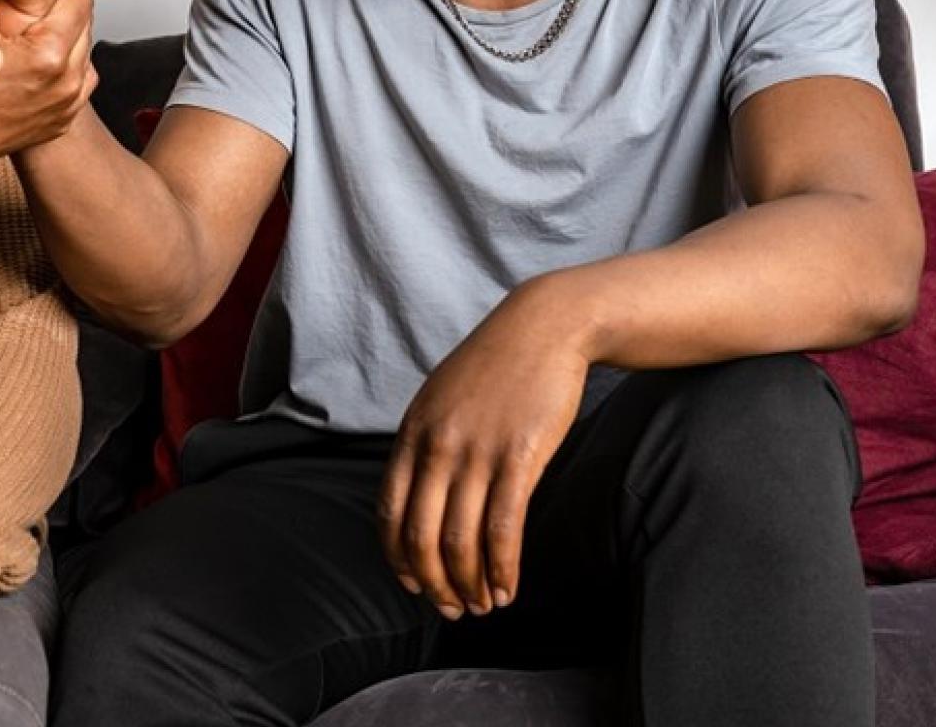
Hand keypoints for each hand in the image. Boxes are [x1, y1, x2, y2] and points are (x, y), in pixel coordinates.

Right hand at [0, 0, 97, 189]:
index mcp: (50, 54)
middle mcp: (68, 83)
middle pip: (82, 26)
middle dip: (58, 14)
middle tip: (29, 12)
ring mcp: (67, 106)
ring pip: (81, 53)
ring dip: (59, 40)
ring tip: (29, 36)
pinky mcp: (62, 122)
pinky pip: (74, 82)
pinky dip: (57, 69)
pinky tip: (29, 64)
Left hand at [380, 280, 591, 620]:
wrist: (546, 326)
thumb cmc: (496, 366)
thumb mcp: (442, 398)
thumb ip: (426, 443)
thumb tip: (419, 493)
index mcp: (412, 434)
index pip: (389, 512)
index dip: (397, 557)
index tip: (413, 584)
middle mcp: (436, 447)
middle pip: (421, 536)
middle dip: (434, 584)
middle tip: (451, 610)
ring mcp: (477, 452)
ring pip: (460, 540)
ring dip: (469, 584)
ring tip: (483, 606)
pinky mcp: (519, 458)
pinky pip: (503, 528)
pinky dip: (503, 568)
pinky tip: (508, 589)